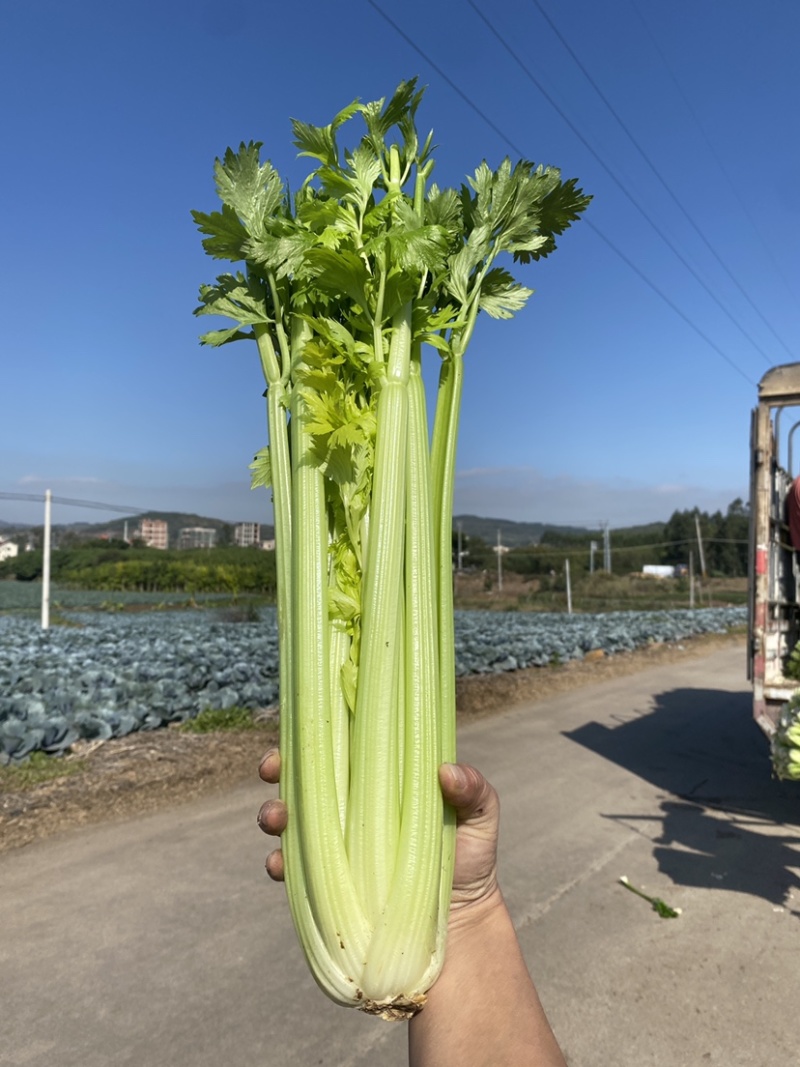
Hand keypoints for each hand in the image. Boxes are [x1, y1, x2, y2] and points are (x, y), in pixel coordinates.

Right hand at [257, 751, 499, 918]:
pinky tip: (280, 865)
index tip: (299, 733)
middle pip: (303, 777)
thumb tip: (446, 770)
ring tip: (276, 819)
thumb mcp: (481, 816)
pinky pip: (294, 870)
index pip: (339, 746)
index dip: (313, 735)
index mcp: (379, 778)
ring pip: (290, 820)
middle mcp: (350, 807)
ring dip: (273, 814)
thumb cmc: (470, 855)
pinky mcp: (328, 884)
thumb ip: (473, 790)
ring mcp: (336, 845)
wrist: (461, 921)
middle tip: (273, 770)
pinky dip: (280, 863)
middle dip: (278, 768)